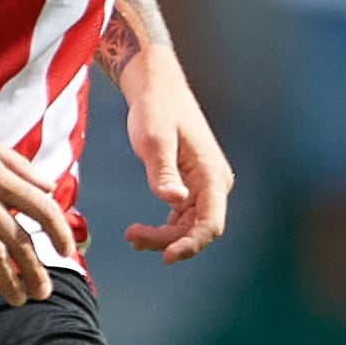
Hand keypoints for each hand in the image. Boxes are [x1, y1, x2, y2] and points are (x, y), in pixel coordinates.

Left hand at [121, 42, 234, 263]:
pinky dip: (163, 227)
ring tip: (131, 235)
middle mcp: (214, 183)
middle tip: (131, 237)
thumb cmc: (155, 108)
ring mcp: (204, 186)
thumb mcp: (154, 139)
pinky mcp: (192, 185)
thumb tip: (175, 201)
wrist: (157, 86)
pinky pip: (182, 217)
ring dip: (163, 236)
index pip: (210, 222)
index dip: (191, 244)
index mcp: (212, 174)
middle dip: (168, 240)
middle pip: (198, 229)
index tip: (167, 257)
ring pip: (189, 226)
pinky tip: (140, 231)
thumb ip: (163, 171)